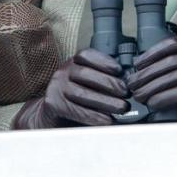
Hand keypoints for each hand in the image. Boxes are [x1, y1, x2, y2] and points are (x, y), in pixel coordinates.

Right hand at [12, 48, 127, 128]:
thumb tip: (126, 84)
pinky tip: (108, 120)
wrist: (50, 119)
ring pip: (82, 93)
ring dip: (106, 102)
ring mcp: (55, 88)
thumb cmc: (75, 102)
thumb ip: (101, 81)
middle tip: (127, 94)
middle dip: (109, 83)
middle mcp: (62, 73)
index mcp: (72, 64)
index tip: (119, 70)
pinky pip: (76, 110)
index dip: (103, 61)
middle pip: (86, 74)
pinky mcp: (53, 104)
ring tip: (122, 108)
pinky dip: (94, 116)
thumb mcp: (86, 86)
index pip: (86, 56)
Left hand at [127, 37, 176, 119]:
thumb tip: (145, 72)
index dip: (151, 53)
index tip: (136, 64)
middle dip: (146, 74)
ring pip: (170, 78)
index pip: (171, 44)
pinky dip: (162, 98)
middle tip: (131, 84)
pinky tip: (153, 103)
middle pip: (167, 63)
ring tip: (138, 96)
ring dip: (150, 88)